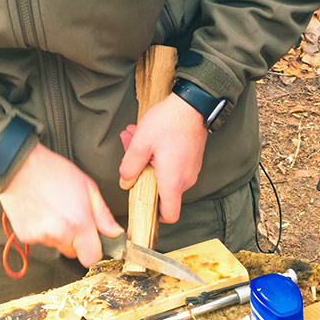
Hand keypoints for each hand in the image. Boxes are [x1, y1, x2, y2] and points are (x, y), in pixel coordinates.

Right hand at [0, 143, 123, 267]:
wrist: (19, 166)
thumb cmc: (54, 172)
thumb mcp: (88, 187)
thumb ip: (103, 215)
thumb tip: (115, 233)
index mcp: (78, 224)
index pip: (91, 258)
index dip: (94, 250)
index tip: (92, 241)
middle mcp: (59, 234)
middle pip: (73, 253)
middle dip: (76, 240)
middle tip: (71, 216)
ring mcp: (40, 237)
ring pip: (57, 245)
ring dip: (59, 234)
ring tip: (54, 209)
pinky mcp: (25, 236)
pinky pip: (40, 241)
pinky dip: (43, 231)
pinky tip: (41, 212)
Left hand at [117, 92, 207, 222]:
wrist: (193, 104)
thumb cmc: (169, 122)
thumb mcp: (141, 143)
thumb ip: (129, 167)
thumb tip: (125, 182)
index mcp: (173, 182)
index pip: (169, 215)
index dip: (154, 215)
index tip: (141, 204)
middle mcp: (186, 180)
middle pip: (162, 192)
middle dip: (142, 176)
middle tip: (129, 154)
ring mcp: (191, 170)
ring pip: (165, 176)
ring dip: (148, 162)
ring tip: (135, 139)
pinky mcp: (192, 160)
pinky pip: (173, 166)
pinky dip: (159, 157)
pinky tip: (148, 138)